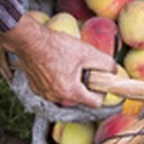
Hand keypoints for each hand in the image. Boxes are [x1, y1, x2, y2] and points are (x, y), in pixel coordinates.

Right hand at [0, 14, 115, 107]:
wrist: (30, 41)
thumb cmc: (56, 46)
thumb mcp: (86, 52)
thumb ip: (104, 63)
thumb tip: (113, 70)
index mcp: (71, 92)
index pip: (95, 102)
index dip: (101, 91)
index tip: (100, 81)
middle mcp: (56, 97)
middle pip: (79, 97)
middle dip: (84, 84)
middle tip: (82, 66)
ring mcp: (44, 94)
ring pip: (65, 92)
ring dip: (70, 82)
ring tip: (68, 64)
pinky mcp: (35, 87)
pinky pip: (52, 88)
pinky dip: (56, 80)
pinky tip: (55, 65)